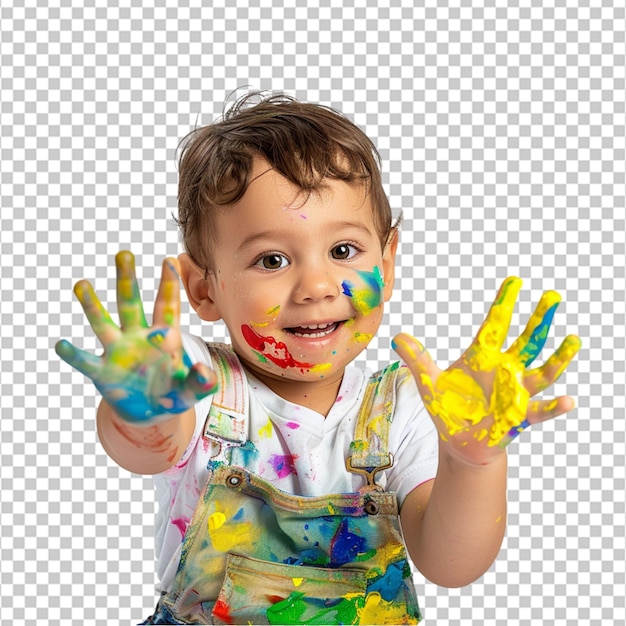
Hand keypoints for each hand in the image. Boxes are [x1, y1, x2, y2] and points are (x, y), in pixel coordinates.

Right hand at [56, 251, 216, 422]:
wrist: (150, 413)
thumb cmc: (173, 393)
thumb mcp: (191, 390)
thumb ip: (201, 382)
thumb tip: (205, 374)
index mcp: (164, 335)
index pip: (167, 306)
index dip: (169, 284)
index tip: (170, 260)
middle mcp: (137, 336)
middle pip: (131, 304)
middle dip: (127, 280)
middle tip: (124, 254)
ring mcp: (118, 351)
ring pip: (103, 324)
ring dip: (92, 306)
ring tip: (82, 284)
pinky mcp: (103, 372)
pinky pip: (86, 361)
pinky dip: (74, 355)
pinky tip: (62, 345)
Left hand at [392, 277, 580, 464]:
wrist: (459, 441)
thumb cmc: (448, 408)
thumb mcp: (429, 383)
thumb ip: (417, 359)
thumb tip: (397, 336)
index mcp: (482, 357)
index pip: (495, 325)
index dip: (503, 303)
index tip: (514, 281)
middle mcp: (504, 370)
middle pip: (526, 341)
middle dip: (539, 320)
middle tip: (552, 297)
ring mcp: (515, 393)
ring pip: (542, 372)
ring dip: (558, 359)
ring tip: (572, 340)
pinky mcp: (520, 417)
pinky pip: (541, 411)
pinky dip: (555, 407)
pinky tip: (569, 400)